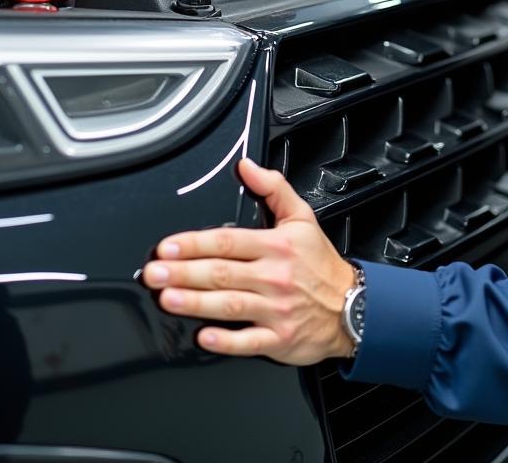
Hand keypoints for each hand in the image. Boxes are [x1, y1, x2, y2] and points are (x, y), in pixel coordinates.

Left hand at [142, 159, 355, 363]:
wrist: (354, 306)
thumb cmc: (320, 263)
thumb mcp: (302, 216)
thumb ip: (273, 188)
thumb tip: (246, 166)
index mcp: (276, 245)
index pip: (228, 241)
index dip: (194, 243)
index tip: (167, 246)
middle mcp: (274, 276)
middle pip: (222, 273)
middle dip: (183, 273)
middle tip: (154, 273)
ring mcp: (276, 309)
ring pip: (230, 305)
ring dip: (196, 302)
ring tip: (167, 299)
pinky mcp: (279, 339)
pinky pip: (249, 342)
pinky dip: (226, 340)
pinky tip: (204, 336)